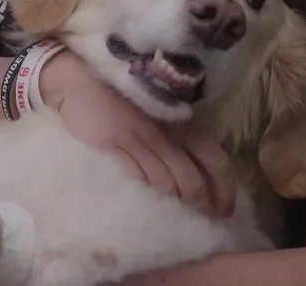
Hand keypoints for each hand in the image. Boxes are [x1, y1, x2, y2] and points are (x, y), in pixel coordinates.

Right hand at [40, 51, 236, 217]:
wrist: (80, 83)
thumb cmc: (121, 99)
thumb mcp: (158, 113)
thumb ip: (175, 137)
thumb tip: (193, 171)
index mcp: (180, 124)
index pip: (216, 160)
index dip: (225, 189)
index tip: (224, 210)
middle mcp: (164, 134)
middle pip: (192, 179)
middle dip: (200, 205)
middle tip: (201, 220)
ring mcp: (137, 141)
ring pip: (165, 183)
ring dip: (173, 204)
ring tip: (175, 218)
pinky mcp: (111, 147)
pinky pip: (135, 177)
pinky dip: (145, 195)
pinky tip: (146, 204)